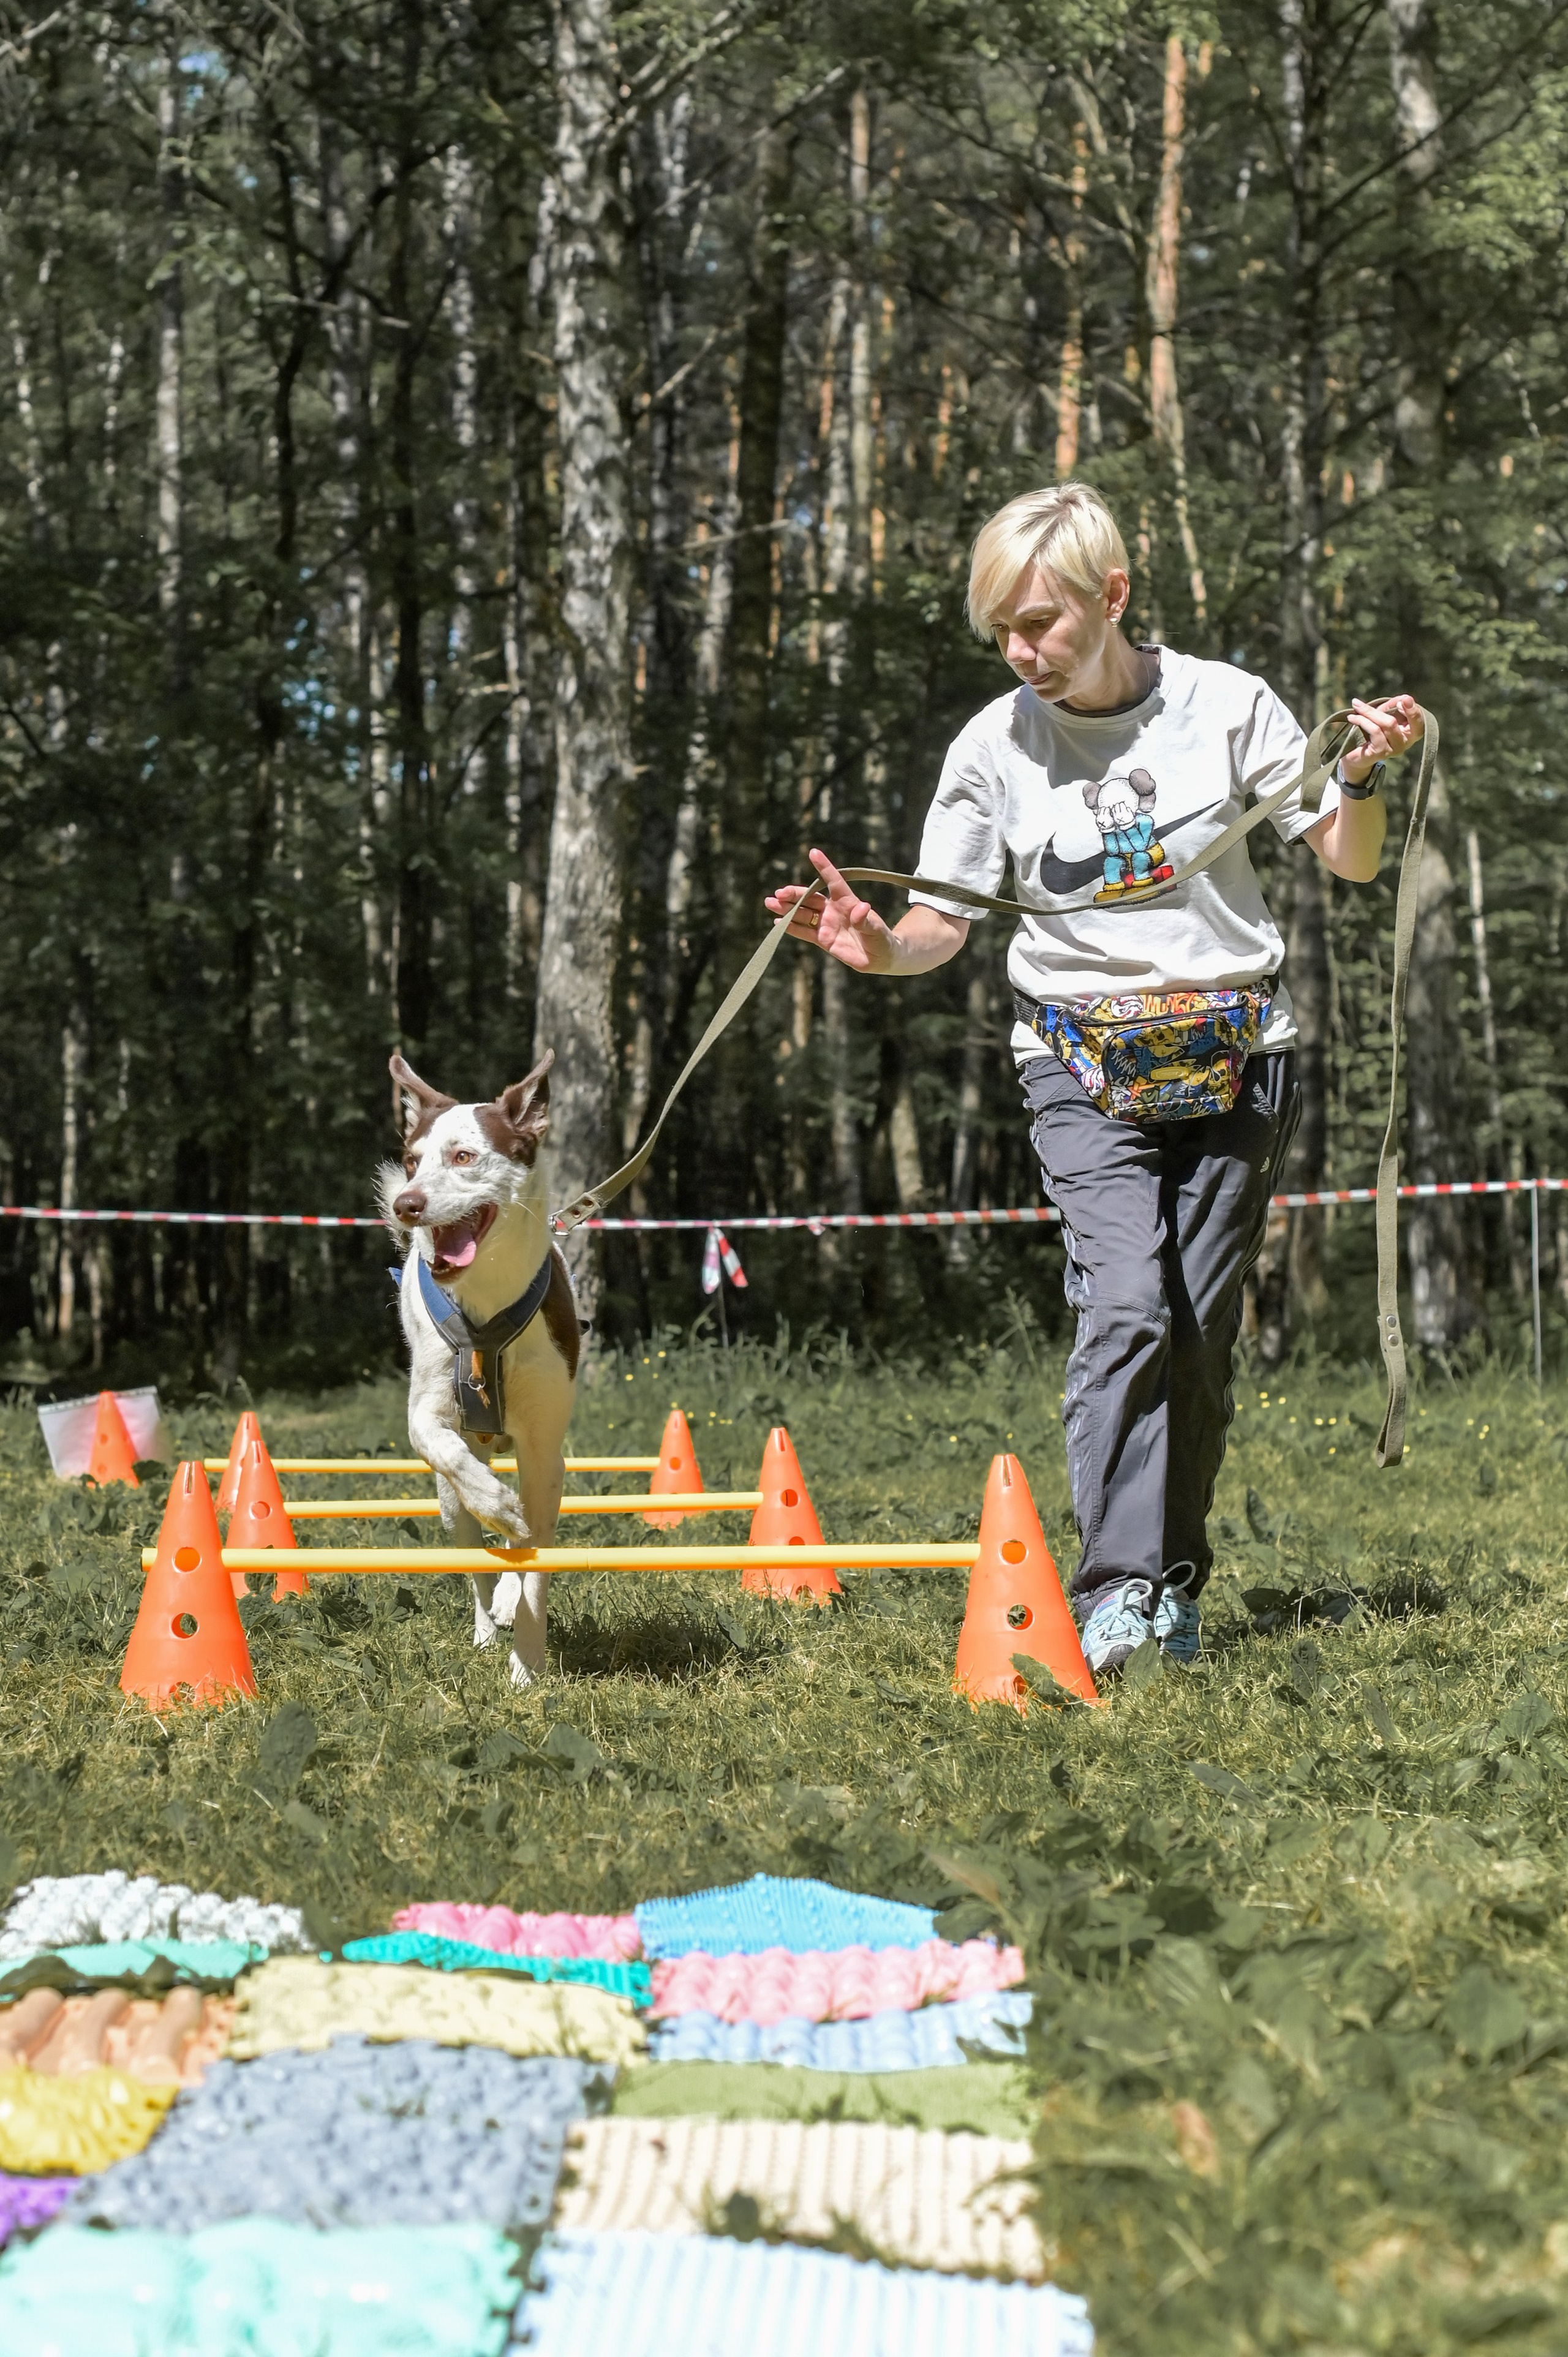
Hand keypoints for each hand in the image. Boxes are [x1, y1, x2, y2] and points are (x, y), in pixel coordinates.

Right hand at [765, 848, 896, 972]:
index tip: (813, 852)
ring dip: (787, 908)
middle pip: (810, 898)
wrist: (880, 957)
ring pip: (803, 913)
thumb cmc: (882, 939)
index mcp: (848, 902)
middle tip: (779, 892)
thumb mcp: (877, 930)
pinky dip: (790, 927)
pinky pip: (804, 932)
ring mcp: (826, 924)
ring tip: (769, 902)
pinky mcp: (822, 939)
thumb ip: (867, 920)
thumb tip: (861, 908)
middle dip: (795, 894)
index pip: (834, 881)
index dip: (824, 867)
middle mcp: (834, 910)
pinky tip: (777, 922)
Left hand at [1343, 694, 1423, 782]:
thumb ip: (1394, 705)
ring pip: (1386, 724)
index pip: (1418, 722)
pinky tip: (1352, 717)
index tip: (1405, 699)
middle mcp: (1406, 743)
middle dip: (1382, 707)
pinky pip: (1375, 731)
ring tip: (1356, 706)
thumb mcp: (1385, 714)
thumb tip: (1404, 698)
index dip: (1413, 711)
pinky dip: (1362, 721)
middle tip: (1365, 700)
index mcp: (1411, 732)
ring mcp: (1394, 749)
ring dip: (1368, 712)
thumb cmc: (1373, 732)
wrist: (1358, 755)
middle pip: (1396, 720)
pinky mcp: (1381, 753)